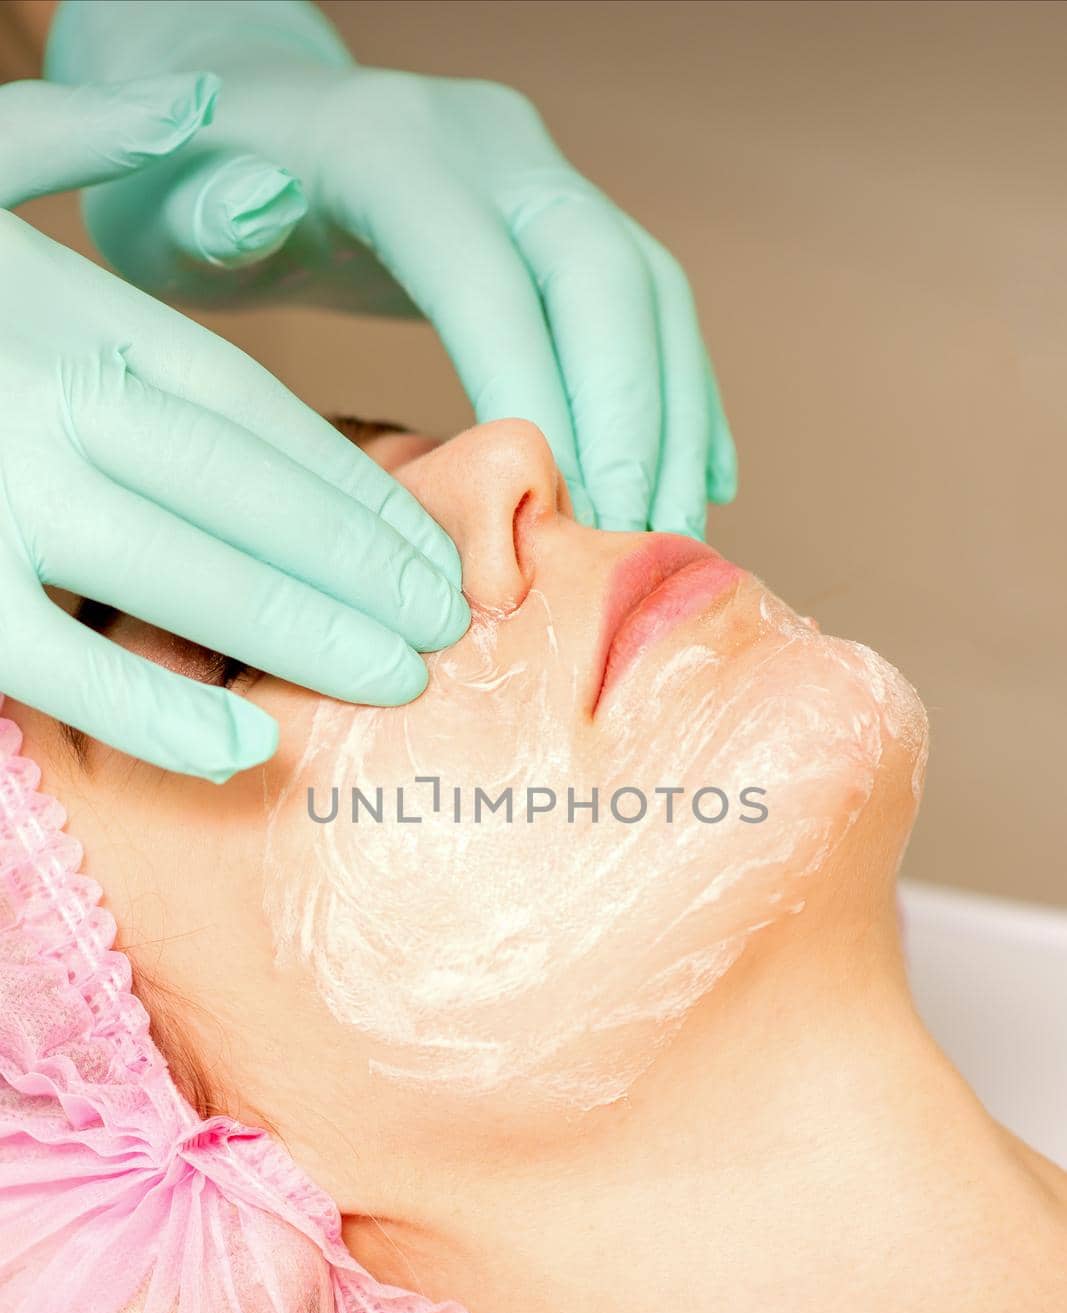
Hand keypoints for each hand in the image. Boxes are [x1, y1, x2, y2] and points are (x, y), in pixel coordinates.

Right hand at [0, 73, 467, 781]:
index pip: (258, 414)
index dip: (356, 486)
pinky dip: (148, 710)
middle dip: (360, 567)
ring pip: (179, 573)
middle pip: (247, 495)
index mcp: (76, 318)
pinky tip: (243, 747)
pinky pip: (55, 664)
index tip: (435, 543)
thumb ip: (71, 140)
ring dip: (297, 634)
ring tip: (392, 681)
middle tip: (448, 626)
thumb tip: (197, 99)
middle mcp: (50, 400)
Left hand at [47, 0, 736, 537]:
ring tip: (671, 538)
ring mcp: (545, 180)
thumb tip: (258, 205)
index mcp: (393, 151)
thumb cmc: (196, 191)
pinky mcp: (572, 221)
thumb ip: (210, 212)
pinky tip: (700, 485)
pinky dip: (683, 399)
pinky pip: (655, 307)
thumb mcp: (168, 205)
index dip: (536, 398)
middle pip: (604, 278)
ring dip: (674, 421)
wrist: (260, 120)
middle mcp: (493, 149)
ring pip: (650, 295)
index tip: (561, 519)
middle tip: (635, 543)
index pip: (488, 279)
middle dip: (631, 419)